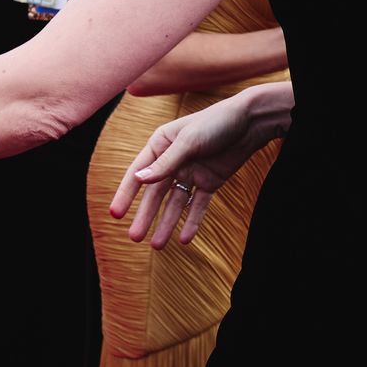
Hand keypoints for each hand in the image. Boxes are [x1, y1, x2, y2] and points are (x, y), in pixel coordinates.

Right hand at [109, 84, 292, 247]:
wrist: (251, 121)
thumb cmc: (216, 122)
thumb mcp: (188, 141)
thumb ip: (165, 163)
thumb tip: (139, 179)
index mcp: (160, 145)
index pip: (137, 173)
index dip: (126, 194)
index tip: (115, 214)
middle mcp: (172, 160)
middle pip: (155, 193)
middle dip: (145, 216)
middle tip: (134, 238)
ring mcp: (191, 172)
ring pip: (175, 203)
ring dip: (166, 223)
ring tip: (157, 245)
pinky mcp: (210, 182)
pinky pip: (198, 205)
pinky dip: (192, 221)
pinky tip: (185, 239)